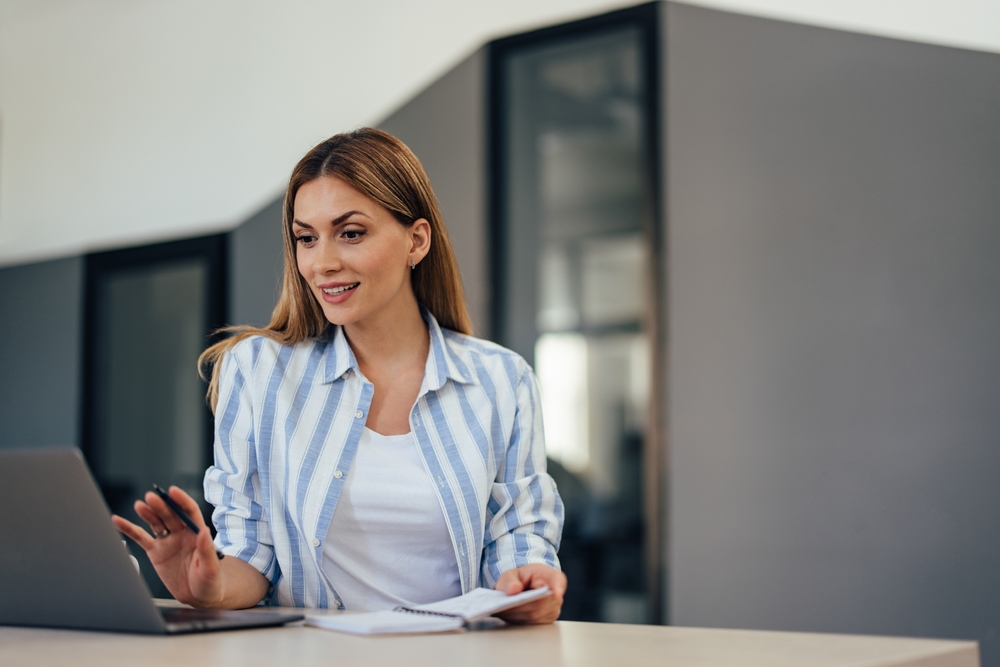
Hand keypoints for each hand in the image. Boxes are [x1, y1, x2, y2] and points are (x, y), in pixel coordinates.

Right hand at [112, 486, 224, 606]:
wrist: (199, 597)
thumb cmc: (211, 581)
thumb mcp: (211, 567)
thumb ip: (207, 549)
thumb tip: (204, 530)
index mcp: (197, 533)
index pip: (189, 511)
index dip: (181, 500)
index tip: (171, 491)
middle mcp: (182, 533)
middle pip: (170, 514)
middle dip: (161, 505)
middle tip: (151, 497)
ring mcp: (168, 541)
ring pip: (156, 522)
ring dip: (148, 513)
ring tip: (139, 505)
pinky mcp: (155, 552)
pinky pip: (140, 538)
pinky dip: (129, 529)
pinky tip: (118, 520)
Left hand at [494, 564, 566, 624]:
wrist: (522, 588)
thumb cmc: (520, 579)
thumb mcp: (511, 575)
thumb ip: (510, 580)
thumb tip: (514, 589)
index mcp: (551, 576)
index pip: (558, 581)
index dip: (558, 588)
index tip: (556, 595)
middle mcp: (556, 595)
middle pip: (540, 604)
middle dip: (520, 606)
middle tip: (503, 606)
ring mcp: (553, 610)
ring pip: (535, 616)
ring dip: (517, 615)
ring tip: (503, 610)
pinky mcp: (546, 621)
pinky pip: (532, 623)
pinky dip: (518, 620)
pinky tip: (509, 615)